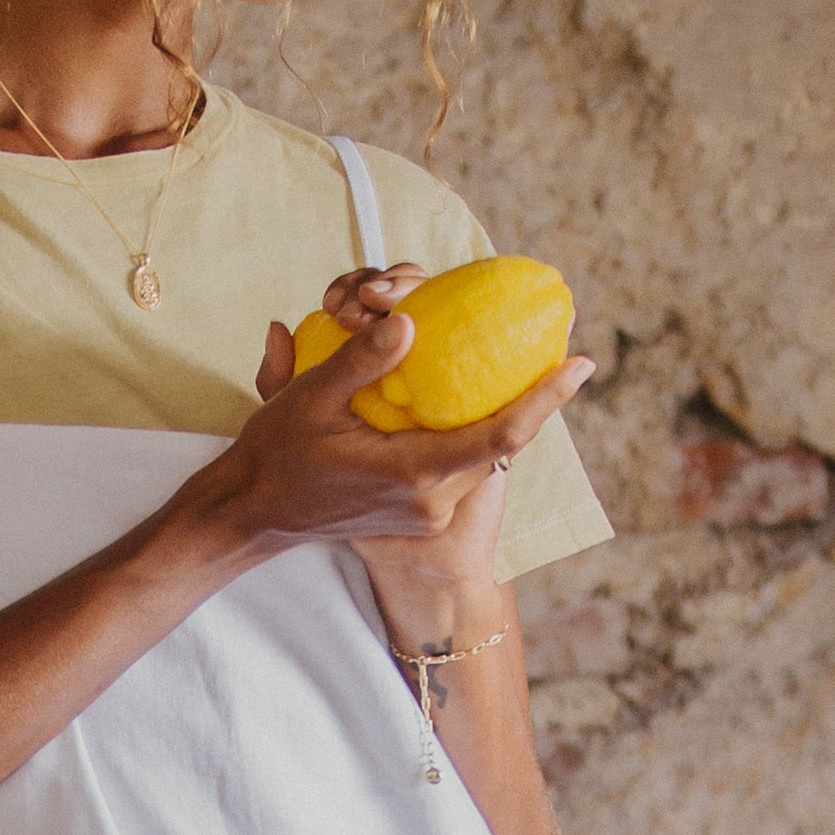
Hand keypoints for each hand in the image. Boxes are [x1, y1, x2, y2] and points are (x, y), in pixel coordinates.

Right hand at [201, 269, 591, 567]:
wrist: (253, 513)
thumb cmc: (277, 454)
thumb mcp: (310, 398)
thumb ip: (361, 359)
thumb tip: (408, 321)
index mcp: (414, 475)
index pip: (503, 434)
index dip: (547, 398)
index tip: (581, 363)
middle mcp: (431, 501)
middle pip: (504, 442)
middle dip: (533, 399)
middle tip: (560, 352)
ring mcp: (427, 512)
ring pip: (484, 453)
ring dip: (503, 413)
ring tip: (527, 369)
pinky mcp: (419, 512)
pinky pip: (463, 463)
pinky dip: (474, 428)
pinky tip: (476, 395)